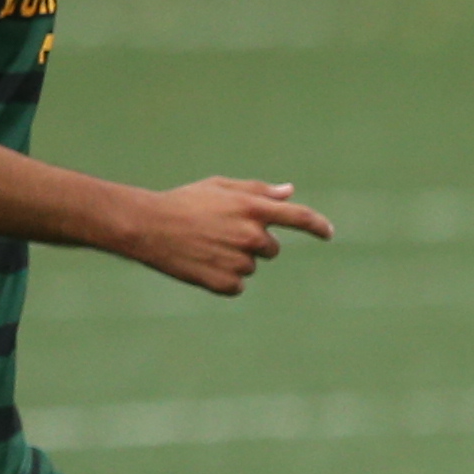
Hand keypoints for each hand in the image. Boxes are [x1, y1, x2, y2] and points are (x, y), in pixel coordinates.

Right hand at [117, 176, 331, 296]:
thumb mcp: (220, 188)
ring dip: (234, 260)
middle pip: (271, 249)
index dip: (318, 225)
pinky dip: (224, 279)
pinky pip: (237, 285)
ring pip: (251, 266)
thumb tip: (290, 192)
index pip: (300, 217)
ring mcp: (239, 260)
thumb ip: (258, 191)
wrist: (145, 226)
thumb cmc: (182, 202)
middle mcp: (252, 235)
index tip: (328, 233)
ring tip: (204, 247)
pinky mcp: (226, 283)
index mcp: (253, 208)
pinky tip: (201, 264)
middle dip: (253, 243)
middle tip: (220, 234)